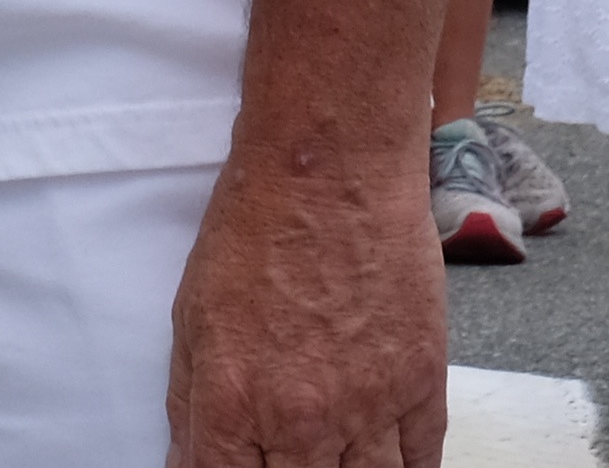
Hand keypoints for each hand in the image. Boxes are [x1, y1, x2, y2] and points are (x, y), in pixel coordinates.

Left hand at [166, 159, 446, 465]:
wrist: (330, 169)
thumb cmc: (255, 228)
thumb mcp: (191, 315)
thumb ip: (191, 403)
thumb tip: (188, 462)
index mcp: (233, 401)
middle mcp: (303, 418)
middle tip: (288, 457)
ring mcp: (369, 406)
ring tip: (330, 457)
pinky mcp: (421, 385)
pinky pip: (421, 464)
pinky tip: (384, 463)